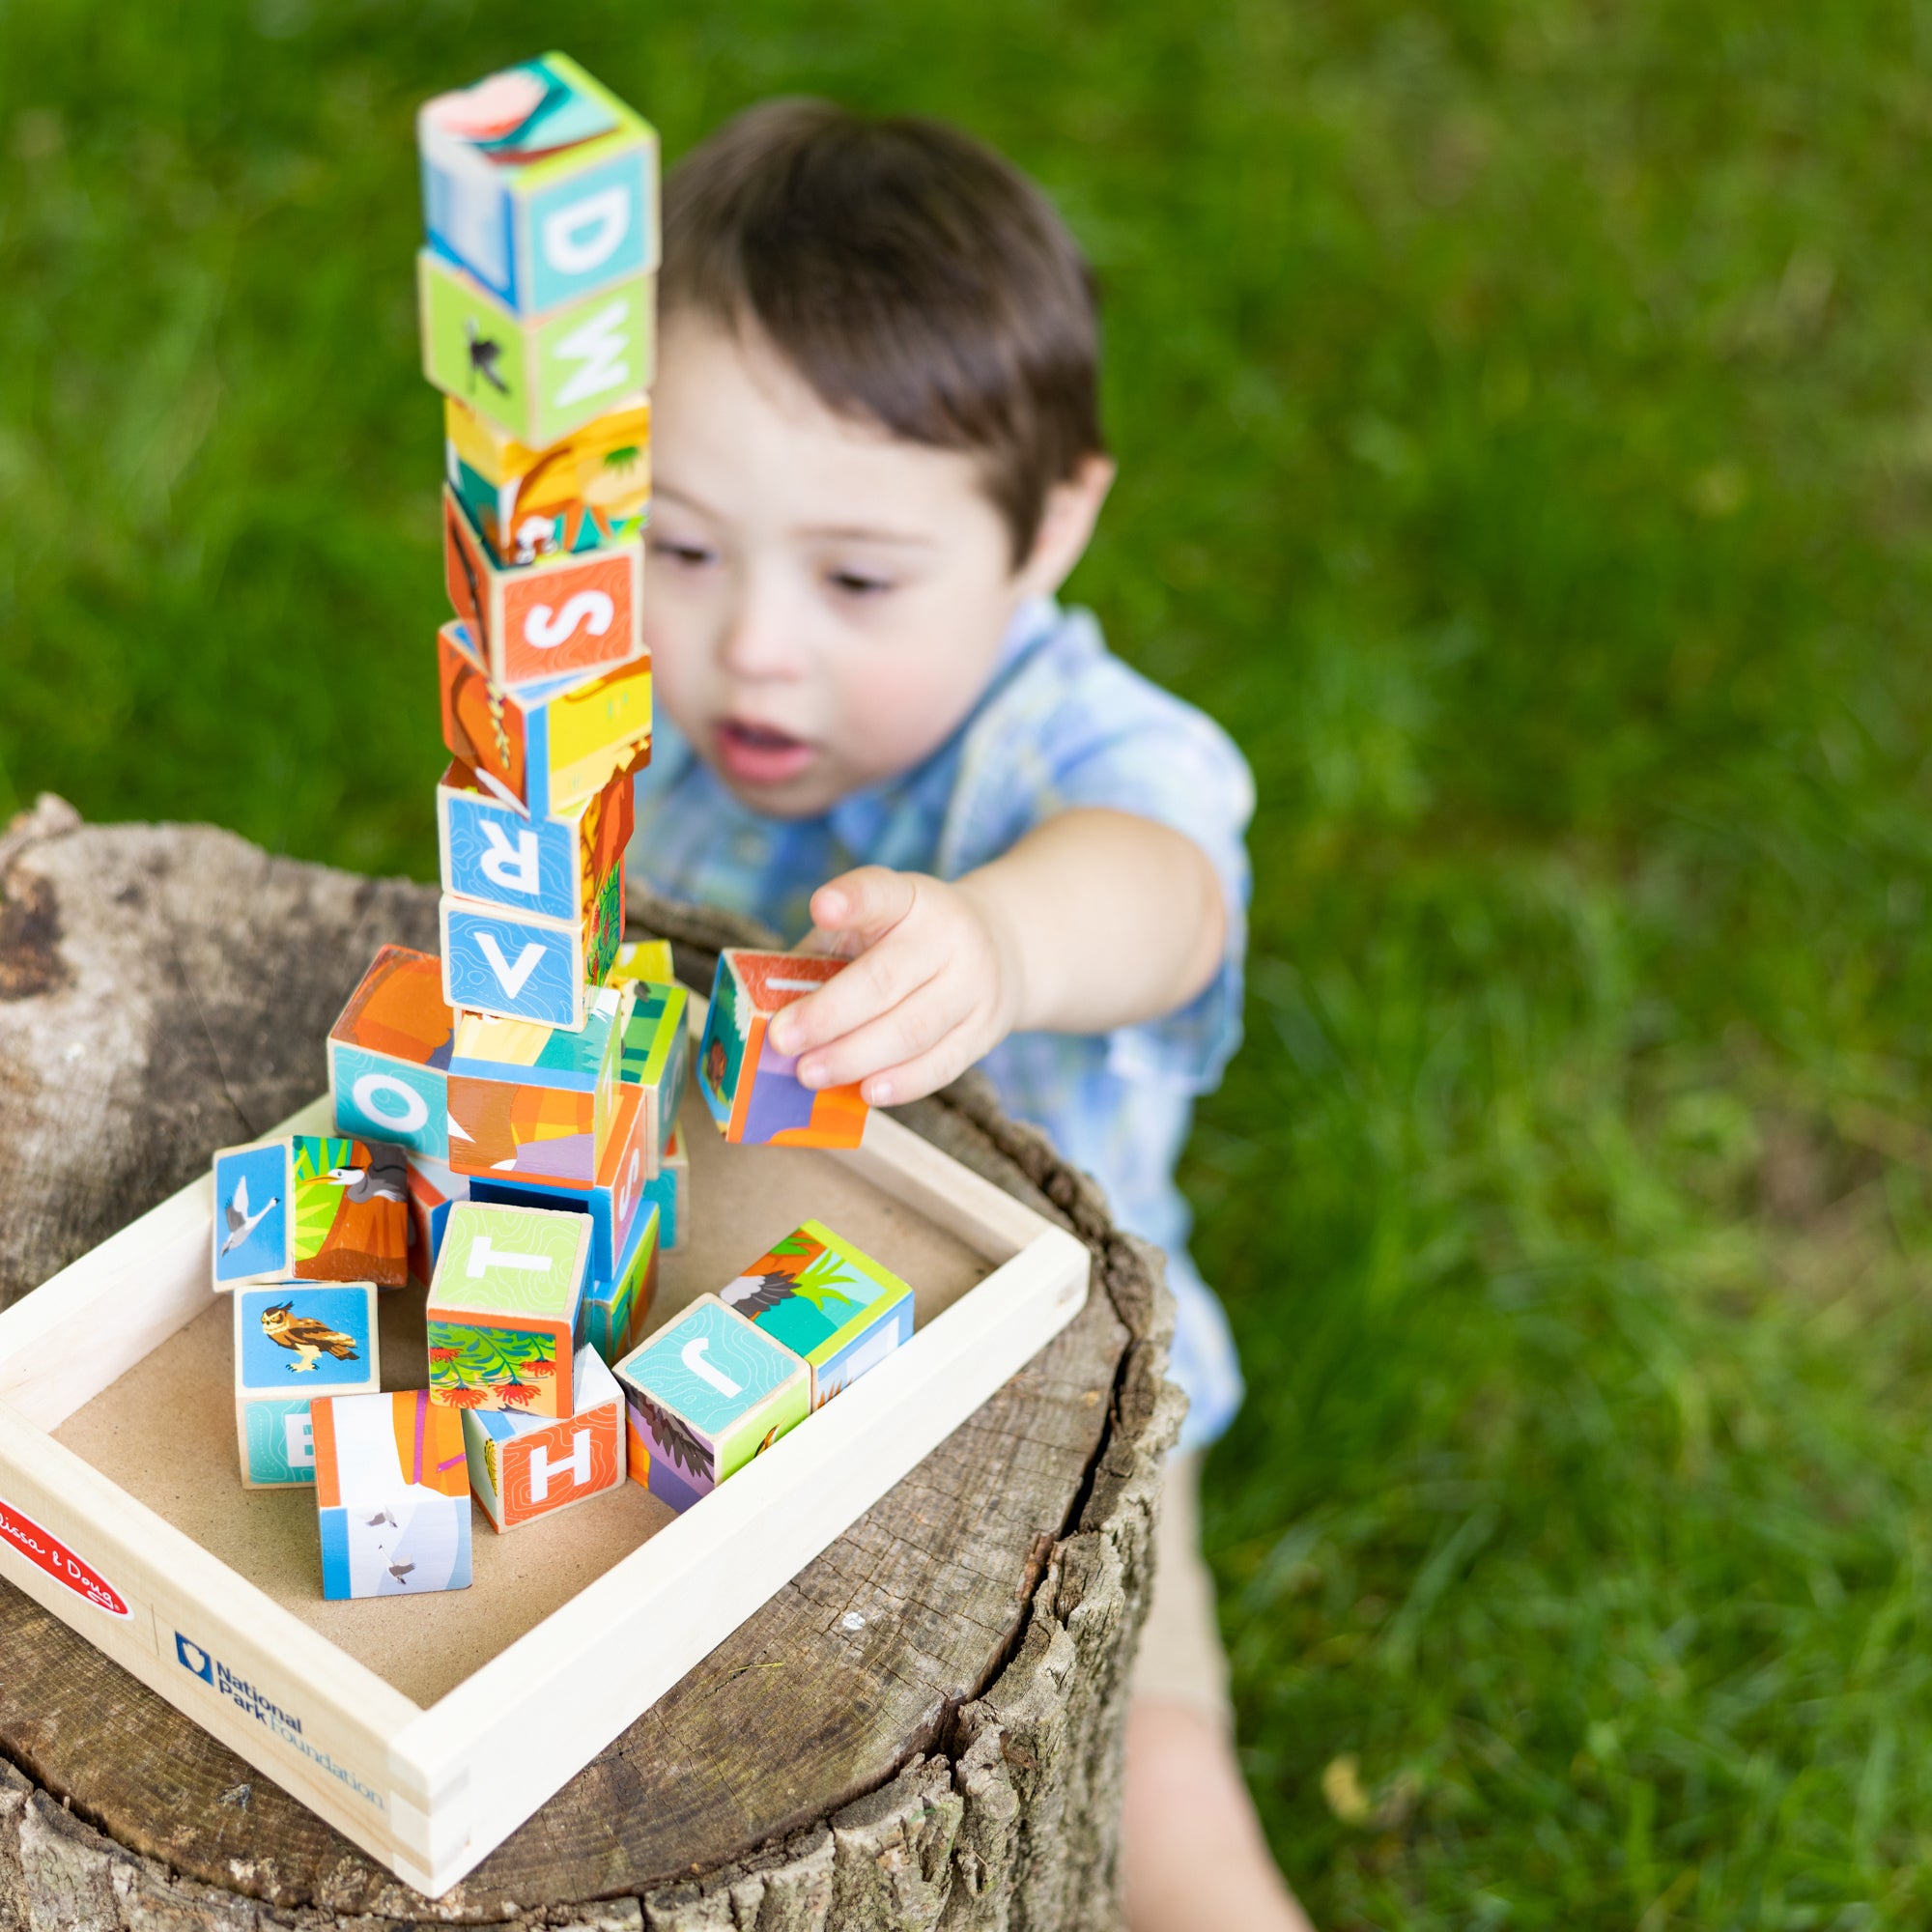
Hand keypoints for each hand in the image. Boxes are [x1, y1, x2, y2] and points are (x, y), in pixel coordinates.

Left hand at [764, 867, 1022, 1106]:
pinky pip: (941, 1064)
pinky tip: (865, 1092)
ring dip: (854, 1058)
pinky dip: (901, 1083)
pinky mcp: (985, 1029)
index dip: (852, 900)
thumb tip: (769, 1015)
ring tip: (809, 1074)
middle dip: (828, 1016)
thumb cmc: (904, 943)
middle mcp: (949, 935)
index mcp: (910, 899)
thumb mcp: (868, 928)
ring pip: (912, 1030)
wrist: (998, 948)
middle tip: (782, 1040)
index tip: (820, 907)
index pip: (881, 893)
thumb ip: (824, 958)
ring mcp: (975, 984)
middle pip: (885, 980)